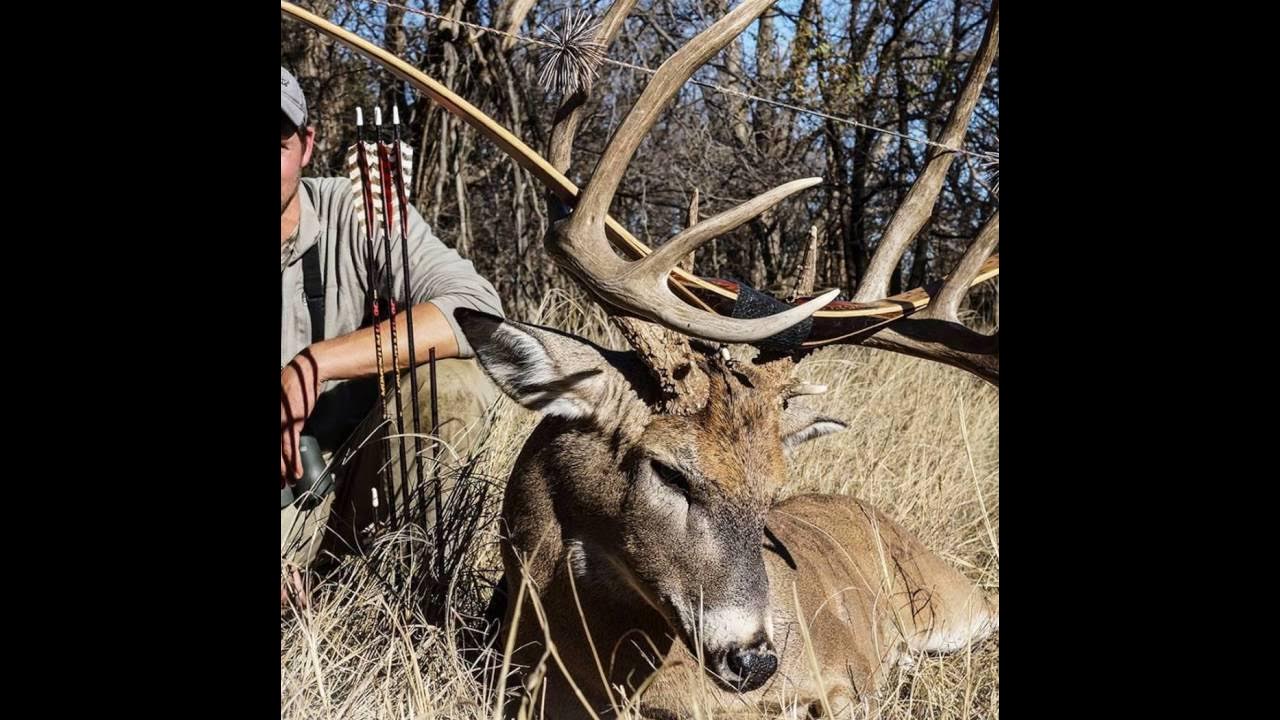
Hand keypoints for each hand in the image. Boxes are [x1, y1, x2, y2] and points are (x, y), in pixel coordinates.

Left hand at [281, 348, 323, 485]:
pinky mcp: (291, 425)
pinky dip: (293, 462)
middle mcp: (272, 422)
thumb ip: (282, 422)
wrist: (305, 374)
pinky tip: (296, 472)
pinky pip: (290, 448)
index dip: (275, 461)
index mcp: (270, 419)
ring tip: (287, 484)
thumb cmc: (295, 388)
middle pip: (271, 452)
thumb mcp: (283, 407)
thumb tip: (283, 437)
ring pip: (277, 454)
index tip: (278, 473)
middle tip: (279, 484)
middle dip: (276, 471)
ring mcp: (279, 424)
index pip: (269, 444)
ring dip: (283, 471)